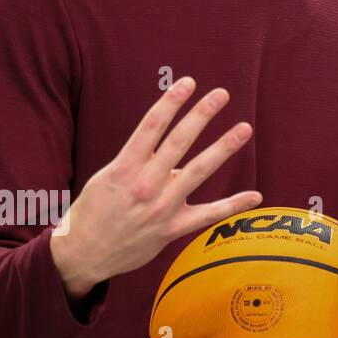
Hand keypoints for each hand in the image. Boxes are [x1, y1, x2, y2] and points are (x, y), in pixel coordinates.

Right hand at [49, 77, 261, 300]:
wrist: (81, 255)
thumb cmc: (95, 211)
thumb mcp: (107, 178)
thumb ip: (138, 160)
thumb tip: (167, 144)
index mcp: (124, 168)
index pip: (150, 127)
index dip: (171, 102)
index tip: (188, 82)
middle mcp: (145, 184)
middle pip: (179, 142)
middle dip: (201, 115)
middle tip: (221, 94)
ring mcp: (161, 207)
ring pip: (198, 171)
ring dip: (223, 148)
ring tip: (244, 128)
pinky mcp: (172, 229)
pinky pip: (208, 215)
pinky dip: (233, 205)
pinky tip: (255, 195)